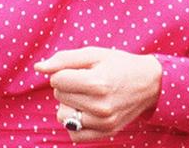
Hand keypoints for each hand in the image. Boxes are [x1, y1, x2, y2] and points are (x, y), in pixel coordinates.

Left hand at [34, 47, 161, 141]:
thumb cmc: (120, 65)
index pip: (56, 80)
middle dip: (68, 86)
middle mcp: (100, 106)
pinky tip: (87, 111)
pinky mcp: (106, 133)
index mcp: (98, 83)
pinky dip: (75, 123)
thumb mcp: (95, 54)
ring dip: (70, 105)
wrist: (149, 83)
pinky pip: (73, 134)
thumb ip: (64, 59)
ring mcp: (103, 122)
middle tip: (88, 81)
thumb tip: (38, 67)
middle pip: (59, 96)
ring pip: (62, 116)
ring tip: (87, 97)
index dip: (65, 72)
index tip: (81, 70)